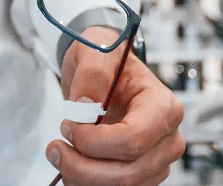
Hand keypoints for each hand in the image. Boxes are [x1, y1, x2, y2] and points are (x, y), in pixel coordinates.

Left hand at [47, 28, 185, 185]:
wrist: (105, 71)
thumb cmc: (106, 59)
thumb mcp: (97, 51)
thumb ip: (93, 73)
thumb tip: (85, 107)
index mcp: (163, 106)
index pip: (133, 139)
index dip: (94, 141)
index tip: (68, 126)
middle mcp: (168, 139)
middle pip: (128, 173)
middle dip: (82, 166)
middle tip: (54, 148)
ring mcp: (157, 161)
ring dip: (82, 178)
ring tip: (59, 154)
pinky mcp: (142, 175)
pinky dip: (87, 183)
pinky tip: (72, 164)